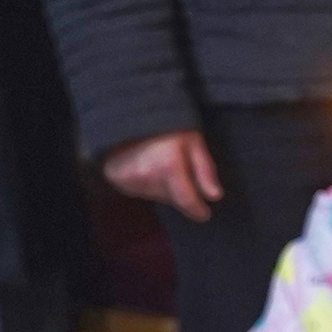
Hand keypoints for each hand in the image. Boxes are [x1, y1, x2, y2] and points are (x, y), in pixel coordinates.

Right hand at [102, 128, 219, 221]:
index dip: (197, 210)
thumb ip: (205, 170)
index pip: (185, 199)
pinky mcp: (117, 179)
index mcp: (168, 165)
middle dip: (183, 191)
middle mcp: (147, 175)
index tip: (205, 215)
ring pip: (157, 196)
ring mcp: (129, 178)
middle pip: (172, 199)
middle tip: (182, 170)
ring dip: (166, 187)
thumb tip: (214, 197)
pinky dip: (150, 184)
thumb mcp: (195, 142)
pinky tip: (150, 166)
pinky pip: (141, 191)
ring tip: (164, 164)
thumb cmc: (169, 128)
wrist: (131, 117)